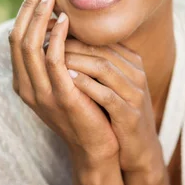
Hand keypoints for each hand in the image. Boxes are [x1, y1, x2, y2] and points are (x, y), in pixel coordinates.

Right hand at [9, 0, 119, 167]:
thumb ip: (56, 58)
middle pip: (18, 38)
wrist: (98, 146)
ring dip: (40, 17)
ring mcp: (41, 94)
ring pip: (30, 46)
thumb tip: (58, 24)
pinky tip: (66, 20)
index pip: (15, 39)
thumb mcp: (64, 81)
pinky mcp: (61, 97)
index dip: (24, 12)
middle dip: (28, 9)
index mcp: (24, 82)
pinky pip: (54, 61)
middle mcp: (26, 87)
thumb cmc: (85, 109)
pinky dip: (58, 37)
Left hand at [62, 39, 162, 172]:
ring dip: (76, 62)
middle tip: (45, 44)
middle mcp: (136, 73)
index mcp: (132, 62)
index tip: (49, 35)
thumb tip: (62, 40)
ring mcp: (135, 94)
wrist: (138, 148)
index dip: (73, 35)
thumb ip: (96, 61)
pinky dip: (86, 86)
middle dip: (71, 45)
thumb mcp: (111, 82)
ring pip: (104, 68)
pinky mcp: (130, 116)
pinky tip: (67, 81)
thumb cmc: (118, 111)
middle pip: (100, 50)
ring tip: (53, 60)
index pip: (100, 40)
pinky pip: (107, 96)